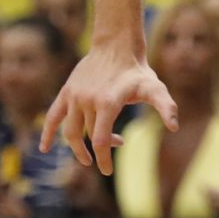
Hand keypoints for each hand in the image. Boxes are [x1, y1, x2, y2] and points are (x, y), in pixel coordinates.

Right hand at [43, 40, 173, 174]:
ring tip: (87, 157)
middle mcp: (88, 100)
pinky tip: (44, 149)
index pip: (102, 139)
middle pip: (90, 136)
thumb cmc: (137, 71)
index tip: (107, 171)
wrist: (116, 46)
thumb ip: (166, 107)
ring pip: (71, 131)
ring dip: (78, 147)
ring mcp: (75, 96)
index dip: (104, 158)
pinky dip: (48, 133)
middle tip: (118, 143)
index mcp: (108, 102)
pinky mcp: (66, 92)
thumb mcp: (155, 88)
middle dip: (102, 147)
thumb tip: (174, 127)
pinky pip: (53, 116)